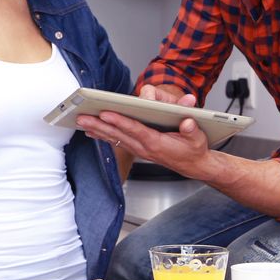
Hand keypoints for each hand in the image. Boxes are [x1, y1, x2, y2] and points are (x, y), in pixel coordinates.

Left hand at [76, 85, 215, 180]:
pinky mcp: (137, 149)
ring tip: (81, 121)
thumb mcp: (198, 138)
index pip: (135, 130)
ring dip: (97, 130)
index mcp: (157, 143)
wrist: (194, 165)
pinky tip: (91, 131)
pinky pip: (117, 141)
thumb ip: (192, 129)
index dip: (120, 122)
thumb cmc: (194, 149)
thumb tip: (187, 121)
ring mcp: (139, 149)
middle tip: (82, 117)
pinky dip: (103, 136)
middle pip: (118, 134)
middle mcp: (144, 147)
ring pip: (114, 138)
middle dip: (99, 125)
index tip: (105, 113)